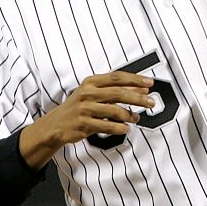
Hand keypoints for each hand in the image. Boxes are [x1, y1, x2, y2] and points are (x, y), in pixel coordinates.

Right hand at [19, 72, 154, 170]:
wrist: (56, 124)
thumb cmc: (79, 107)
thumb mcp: (94, 94)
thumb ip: (116, 90)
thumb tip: (142, 89)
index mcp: (91, 82)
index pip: (117, 77)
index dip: (135, 79)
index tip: (149, 83)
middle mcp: (87, 93)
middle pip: (118, 93)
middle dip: (137, 98)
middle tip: (151, 102)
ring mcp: (84, 109)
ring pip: (114, 110)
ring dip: (129, 115)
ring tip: (137, 118)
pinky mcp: (83, 124)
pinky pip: (107, 126)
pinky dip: (119, 128)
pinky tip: (126, 128)